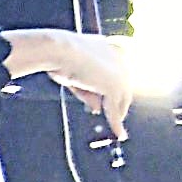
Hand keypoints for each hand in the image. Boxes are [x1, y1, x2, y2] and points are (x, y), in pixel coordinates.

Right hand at [4, 25, 129, 119]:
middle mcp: (118, 58)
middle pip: (123, 86)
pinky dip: (116, 123)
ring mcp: (119, 72)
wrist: (58, 49)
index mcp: (107, 47)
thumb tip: (96, 108)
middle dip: (119, 102)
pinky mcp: (114, 86)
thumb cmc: (58, 56)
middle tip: (116, 115)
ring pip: (121, 99)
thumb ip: (88, 91)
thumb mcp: (73, 76)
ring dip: (119, 114)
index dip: (110, 87)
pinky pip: (115, 109)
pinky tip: (119, 134)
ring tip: (118, 129)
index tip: (106, 100)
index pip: (114, 71)